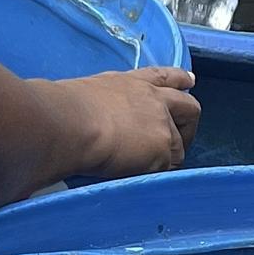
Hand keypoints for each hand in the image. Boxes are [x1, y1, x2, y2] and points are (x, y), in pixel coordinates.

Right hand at [59, 66, 199, 179]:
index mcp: (130, 83)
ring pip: (181, 143)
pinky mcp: (163, 148)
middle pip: (188, 106)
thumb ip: (101, 105)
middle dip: (189, 123)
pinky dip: (158, 173)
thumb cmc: (63, 110)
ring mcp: (161, 123)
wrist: (70, 123)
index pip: (162, 76)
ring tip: (155, 169)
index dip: (179, 79)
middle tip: (183, 136)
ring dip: (172, 155)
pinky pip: (168, 166)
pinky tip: (144, 178)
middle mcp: (151, 99)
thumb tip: (91, 119)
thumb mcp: (86, 96)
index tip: (190, 81)